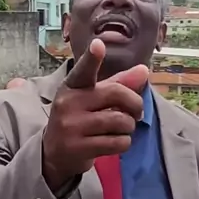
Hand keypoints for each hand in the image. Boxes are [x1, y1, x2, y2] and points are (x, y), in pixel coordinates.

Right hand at [42, 38, 149, 192]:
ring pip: (120, 121)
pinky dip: (125, 142)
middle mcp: (69, 103)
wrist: (54, 153)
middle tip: (137, 112)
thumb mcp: (92, 98)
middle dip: (135, 103)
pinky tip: (118, 142)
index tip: (98, 45)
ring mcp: (72, 126)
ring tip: (123, 129)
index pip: (83, 70)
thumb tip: (144, 70)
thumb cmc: (79, 119)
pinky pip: (116, 142)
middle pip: (116, 94)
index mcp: (72, 86)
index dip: (92, 58)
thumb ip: (117, 83)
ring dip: (130, 126)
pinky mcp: (78, 148)